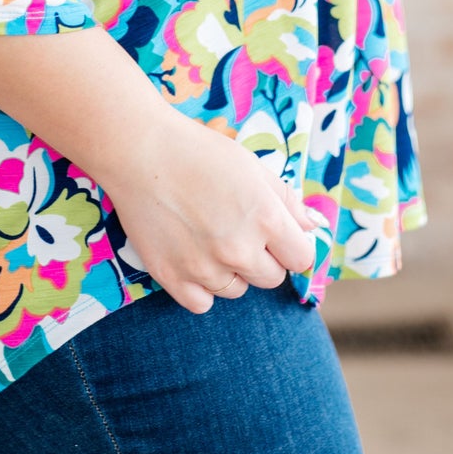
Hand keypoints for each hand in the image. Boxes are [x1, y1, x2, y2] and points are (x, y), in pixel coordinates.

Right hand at [101, 109, 319, 315]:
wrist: (140, 151)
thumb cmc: (199, 151)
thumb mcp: (252, 166)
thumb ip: (287, 200)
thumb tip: (312, 227)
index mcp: (265, 218)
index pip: (301, 259)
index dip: (292, 246)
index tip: (278, 236)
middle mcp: (239, 249)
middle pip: (271, 278)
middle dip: (263, 257)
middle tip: (238, 229)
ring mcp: (204, 267)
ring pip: (237, 290)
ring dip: (231, 271)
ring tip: (209, 236)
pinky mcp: (173, 278)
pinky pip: (203, 303)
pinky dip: (202, 286)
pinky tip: (193, 257)